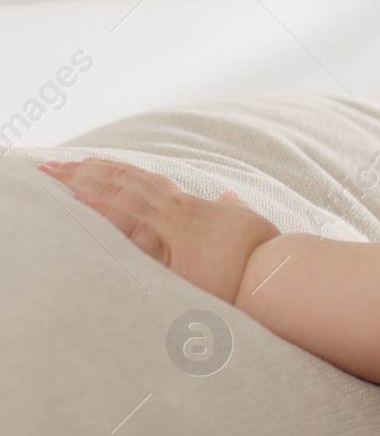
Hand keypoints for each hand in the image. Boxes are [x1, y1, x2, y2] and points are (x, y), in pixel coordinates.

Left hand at [39, 158, 279, 304]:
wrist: (273, 271)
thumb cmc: (263, 252)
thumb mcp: (246, 222)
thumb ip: (232, 207)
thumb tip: (228, 196)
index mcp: (191, 208)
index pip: (143, 183)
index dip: (114, 171)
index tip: (87, 164)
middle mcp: (176, 214)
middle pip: (122, 186)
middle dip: (85, 176)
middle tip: (50, 169)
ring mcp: (171, 231)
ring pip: (119, 200)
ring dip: (83, 187)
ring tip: (52, 179)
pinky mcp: (168, 251)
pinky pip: (127, 229)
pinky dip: (101, 215)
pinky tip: (77, 206)